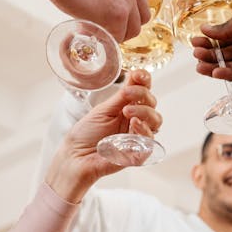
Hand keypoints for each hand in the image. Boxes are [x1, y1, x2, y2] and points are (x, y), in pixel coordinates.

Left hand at [45, 70, 161, 202]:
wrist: (75, 156)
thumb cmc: (86, 134)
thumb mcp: (103, 110)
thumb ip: (120, 96)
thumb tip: (135, 77)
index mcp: (127, 108)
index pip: (143, 91)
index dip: (145, 81)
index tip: (139, 75)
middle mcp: (135, 121)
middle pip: (152, 103)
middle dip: (143, 94)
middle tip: (127, 95)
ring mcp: (138, 136)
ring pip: (156, 120)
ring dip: (144, 111)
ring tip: (127, 111)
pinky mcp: (139, 152)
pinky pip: (150, 140)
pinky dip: (143, 129)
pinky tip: (133, 123)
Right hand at [192, 0, 231, 79]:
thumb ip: (228, 26)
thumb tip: (206, 30)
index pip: (224, 38)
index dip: (209, 41)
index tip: (194, 41)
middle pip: (226, 53)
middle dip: (209, 55)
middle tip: (196, 55)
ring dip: (215, 66)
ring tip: (200, 66)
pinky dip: (229, 74)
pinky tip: (216, 72)